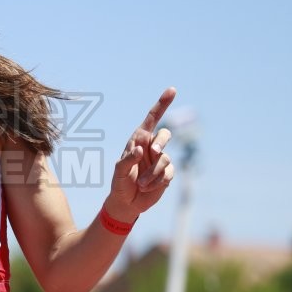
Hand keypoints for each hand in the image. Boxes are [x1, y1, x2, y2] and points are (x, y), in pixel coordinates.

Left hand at [107, 87, 176, 219]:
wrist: (126, 202)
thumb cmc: (119, 182)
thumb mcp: (119, 170)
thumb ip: (128, 159)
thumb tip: (140, 149)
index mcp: (138, 139)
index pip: (152, 118)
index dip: (162, 104)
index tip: (172, 90)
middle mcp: (151, 147)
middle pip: (165, 135)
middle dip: (161, 143)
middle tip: (153, 152)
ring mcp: (160, 160)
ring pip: (165, 159)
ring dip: (152, 172)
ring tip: (140, 183)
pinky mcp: (167, 174)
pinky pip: (168, 173)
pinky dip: (156, 181)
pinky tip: (147, 188)